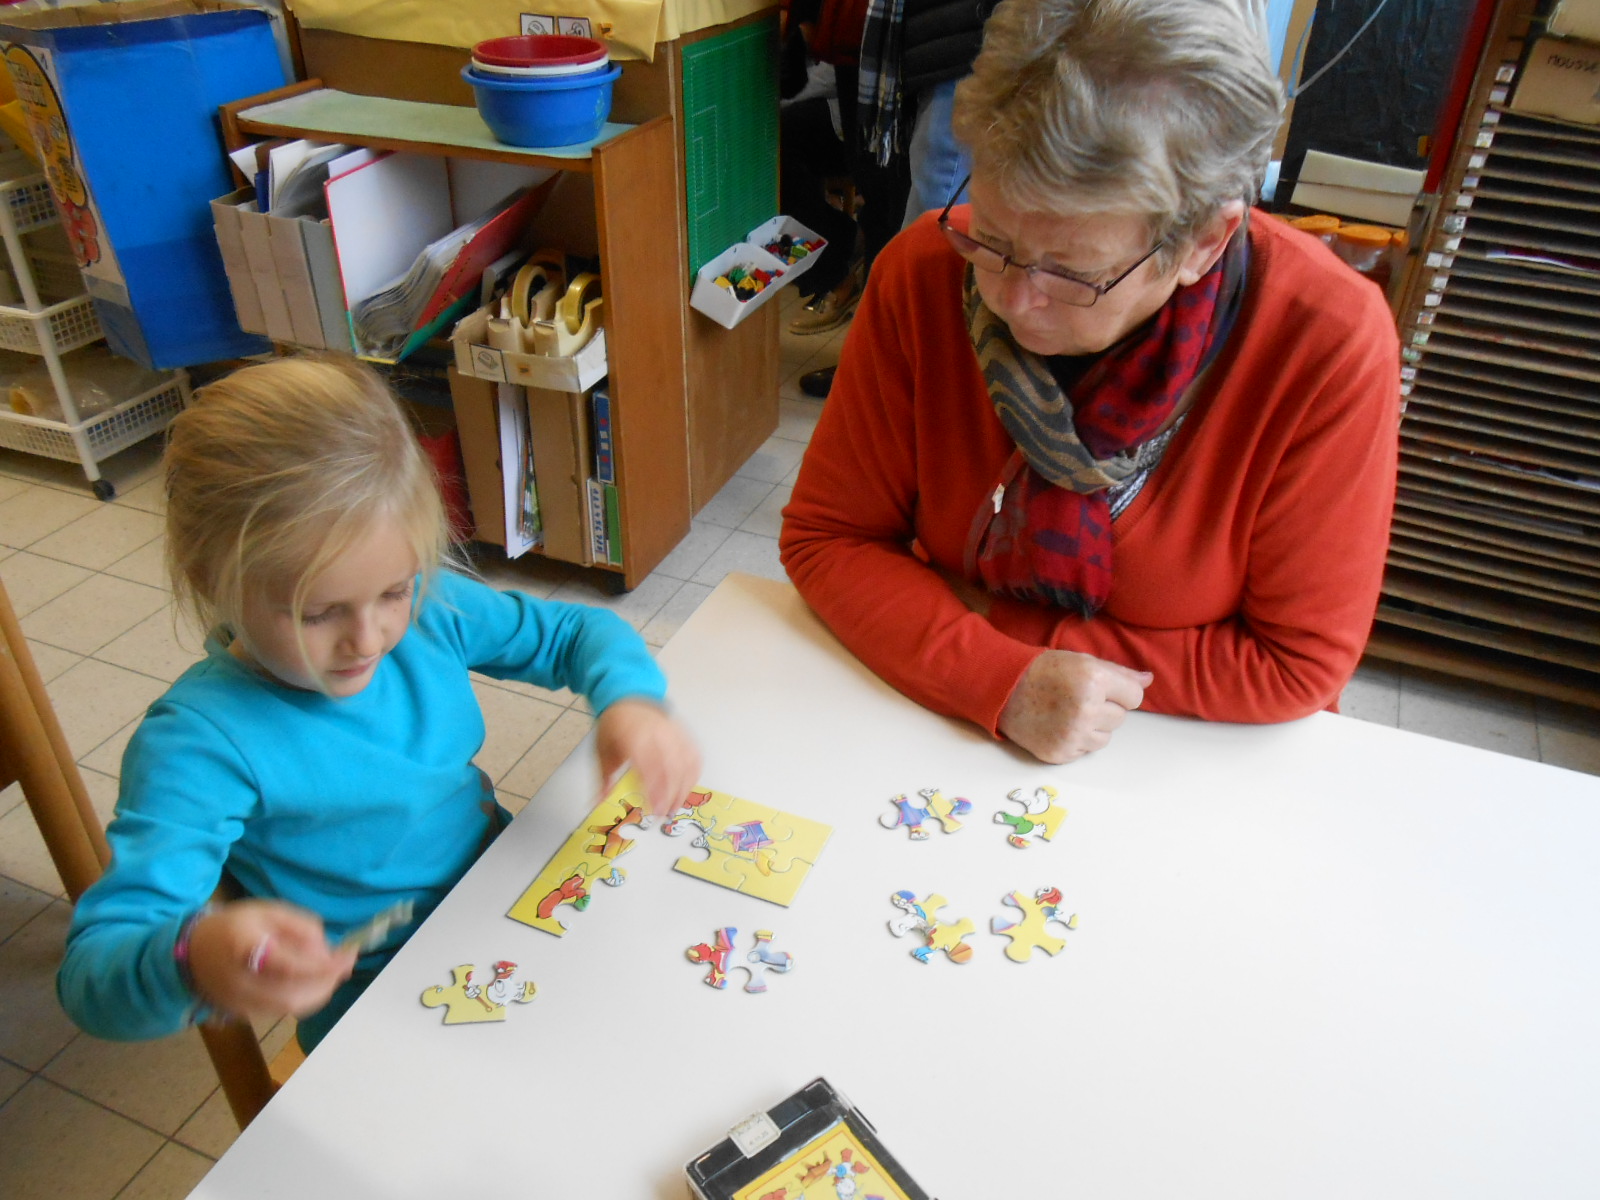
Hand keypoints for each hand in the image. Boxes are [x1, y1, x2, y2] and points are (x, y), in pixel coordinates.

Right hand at [186, 900, 357, 1020]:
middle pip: (293, 993)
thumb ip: (300, 927)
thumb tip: (327, 950)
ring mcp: (239, 1003)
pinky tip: (314, 981)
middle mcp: (240, 982)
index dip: (324, 965)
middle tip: (346, 962)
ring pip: (290, 1007)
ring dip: (320, 991)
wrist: (191, 952)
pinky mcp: (242, 1013)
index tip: (349, 954)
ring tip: (334, 971)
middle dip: (327, 980)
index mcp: (243, 948)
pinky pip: (282, 1011)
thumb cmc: (234, 925)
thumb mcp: (268, 912)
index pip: (290, 966)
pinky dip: (305, 998)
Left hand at [594, 698, 701, 816]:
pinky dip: (693, 774)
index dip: (655, 790)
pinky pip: (694, 755)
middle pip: (671, 767)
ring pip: (686, 763)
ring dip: (683, 788)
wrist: (628, 698)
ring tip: (675, 807)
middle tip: (664, 814)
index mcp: (634, 737)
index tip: (654, 809)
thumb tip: (596, 803)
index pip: (649, 766)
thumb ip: (602, 778)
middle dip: (671, 794)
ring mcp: (673, 733)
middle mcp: (657, 734)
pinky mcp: (682, 733)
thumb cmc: (614, 727)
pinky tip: (687, 788)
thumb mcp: (601, 751)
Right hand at [998, 650, 1152, 763]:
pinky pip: (1085, 750)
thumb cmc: (1044, 671)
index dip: (1120, 692)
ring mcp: (1073, 735)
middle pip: (1121, 718)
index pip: (1135, 697)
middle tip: (1078, 698)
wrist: (1003, 689)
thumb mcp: (1082, 661)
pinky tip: (1058, 725)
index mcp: (1093, 681)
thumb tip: (1149, 680)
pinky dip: (1077, 740)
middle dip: (1106, 709)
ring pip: (1106, 738)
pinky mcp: (1061, 753)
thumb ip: (1119, 673)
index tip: (1101, 688)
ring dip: (1094, 727)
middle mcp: (1086, 710)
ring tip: (1069, 713)